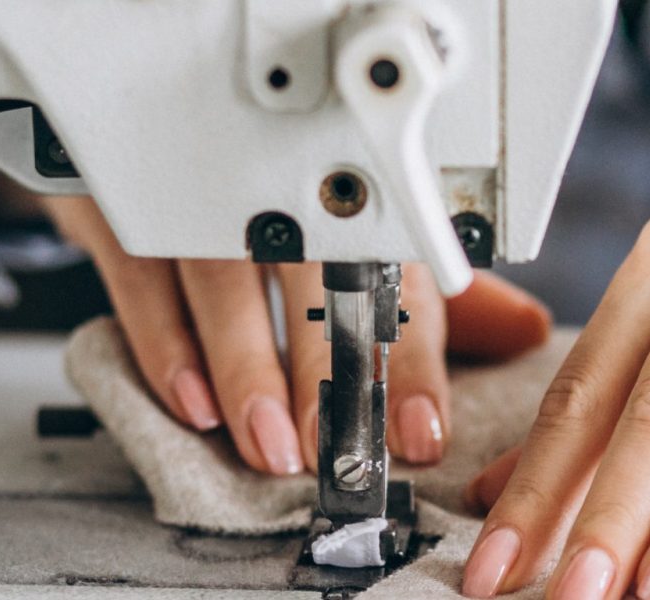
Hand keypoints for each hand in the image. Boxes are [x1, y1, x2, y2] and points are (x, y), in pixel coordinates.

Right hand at [40, 197, 551, 474]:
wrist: (144, 108)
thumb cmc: (265, 191)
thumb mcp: (352, 232)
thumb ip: (428, 292)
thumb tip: (526, 330)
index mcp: (348, 197)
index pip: (396, 278)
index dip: (411, 360)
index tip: (421, 429)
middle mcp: (277, 186)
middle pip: (313, 277)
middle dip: (328, 371)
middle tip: (335, 448)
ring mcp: (196, 190)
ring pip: (225, 277)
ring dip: (247, 369)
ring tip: (268, 444)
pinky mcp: (123, 199)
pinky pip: (141, 273)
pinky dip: (166, 344)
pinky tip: (192, 404)